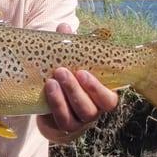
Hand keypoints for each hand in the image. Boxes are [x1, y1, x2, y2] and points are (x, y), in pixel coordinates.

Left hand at [37, 23, 118, 142]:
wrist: (49, 102)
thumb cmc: (66, 79)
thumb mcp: (68, 62)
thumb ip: (69, 47)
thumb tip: (64, 27)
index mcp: (101, 96)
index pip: (109, 99)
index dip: (98, 88)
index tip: (83, 72)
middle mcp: (93, 112)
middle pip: (91, 108)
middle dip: (76, 90)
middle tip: (62, 71)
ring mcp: (78, 122)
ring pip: (75, 116)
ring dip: (63, 97)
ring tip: (52, 81)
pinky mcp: (62, 128)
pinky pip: (61, 121)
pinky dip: (55, 105)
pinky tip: (48, 91)